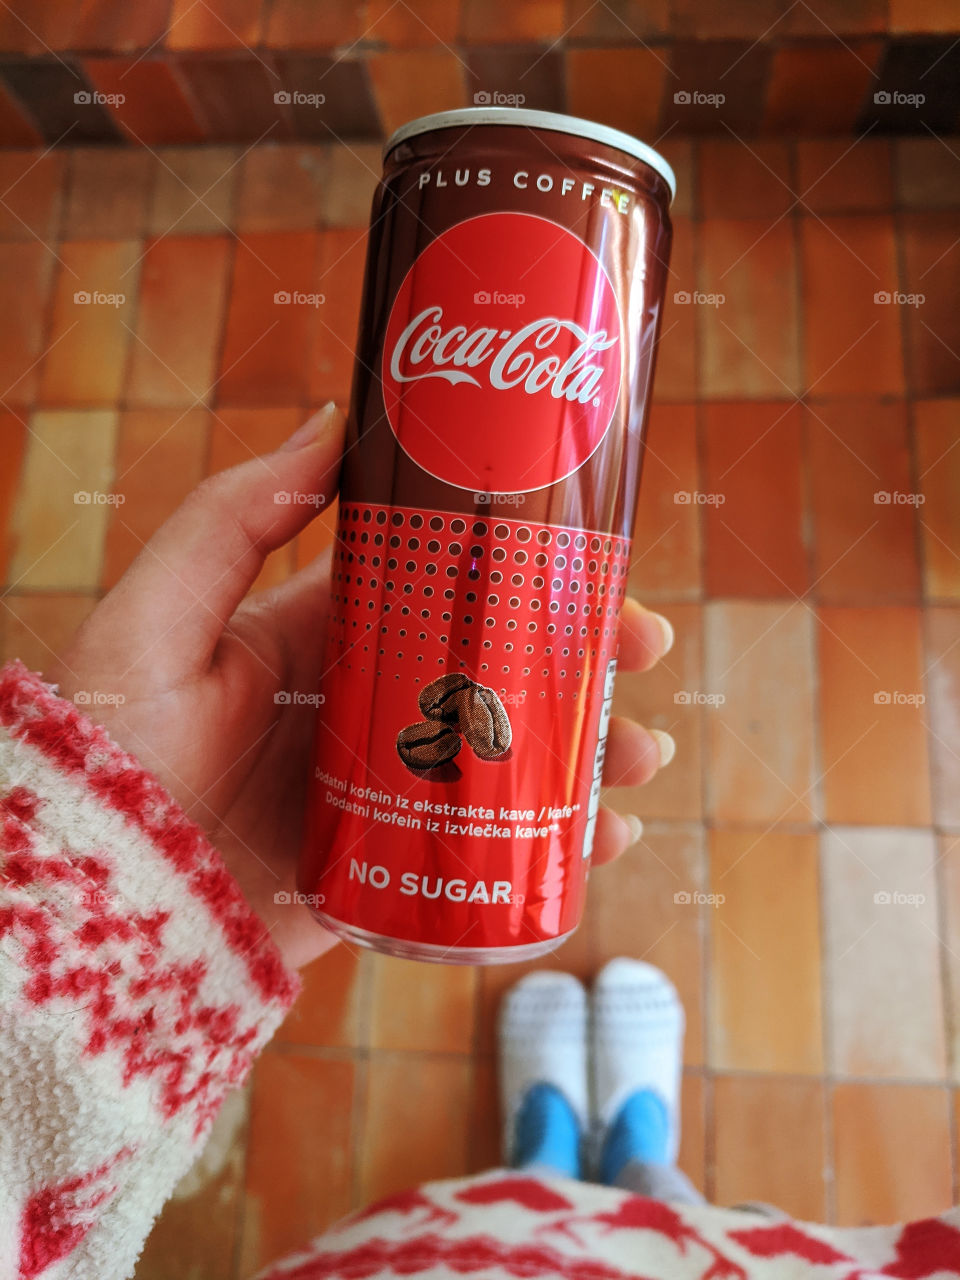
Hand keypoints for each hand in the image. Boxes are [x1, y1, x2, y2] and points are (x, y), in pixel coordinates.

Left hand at [51, 404, 675, 969]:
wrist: (94, 904)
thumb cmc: (113, 749)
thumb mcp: (161, 614)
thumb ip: (235, 516)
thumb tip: (331, 420)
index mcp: (317, 640)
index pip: (440, 592)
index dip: (519, 575)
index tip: (591, 566)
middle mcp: (360, 712)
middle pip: (493, 673)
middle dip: (577, 662)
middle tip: (642, 655)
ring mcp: (381, 796)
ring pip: (505, 761)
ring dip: (583, 753)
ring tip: (637, 759)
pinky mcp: (387, 873)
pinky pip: (485, 851)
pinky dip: (550, 846)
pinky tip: (599, 841)